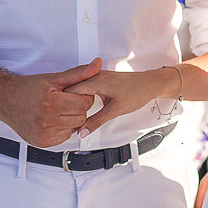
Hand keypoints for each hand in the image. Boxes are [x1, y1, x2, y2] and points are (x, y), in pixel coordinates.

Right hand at [0, 58, 103, 147]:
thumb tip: (97, 65)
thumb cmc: (27, 88)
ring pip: (74, 129)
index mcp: (50, 103)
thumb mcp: (54, 78)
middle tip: (66, 100)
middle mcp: (46, 121)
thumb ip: (78, 73)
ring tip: (58, 109)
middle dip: (78, 108)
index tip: (74, 93)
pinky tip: (53, 119)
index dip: (83, 96)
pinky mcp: (42, 143)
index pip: (84, 104)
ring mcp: (44, 134)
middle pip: (81, 118)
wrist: (5, 100)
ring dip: (71, 119)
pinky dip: (62, 128)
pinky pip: (64, 137)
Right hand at [63, 66, 178, 133]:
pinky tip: (79, 106)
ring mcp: (96, 76)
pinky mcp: (99, 79)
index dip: (63, 103)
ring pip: (77, 87)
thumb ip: (96, 121)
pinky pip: (84, 86)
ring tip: (68, 113)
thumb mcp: (115, 110)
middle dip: (65, 102)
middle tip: (60, 117)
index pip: (70, 91)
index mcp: (96, 81)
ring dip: (72, 99)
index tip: (58, 114)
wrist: (150, 84)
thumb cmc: (137, 92)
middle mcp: (94, 76)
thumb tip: (83, 131)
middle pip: (71, 89)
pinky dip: (79, 96)